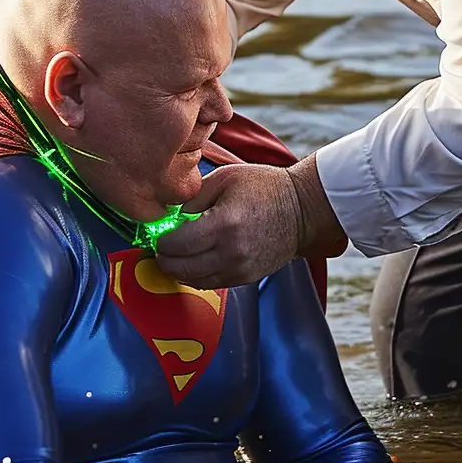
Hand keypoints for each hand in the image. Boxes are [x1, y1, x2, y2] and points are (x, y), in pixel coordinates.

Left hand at [150, 162, 303, 288]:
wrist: (302, 211)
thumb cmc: (264, 188)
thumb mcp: (224, 178)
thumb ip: (193, 197)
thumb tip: (171, 216)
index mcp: (223, 225)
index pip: (178, 245)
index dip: (162, 242)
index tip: (159, 235)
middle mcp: (231, 253)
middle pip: (182, 268)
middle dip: (165, 260)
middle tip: (160, 248)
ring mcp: (241, 269)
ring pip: (195, 281)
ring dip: (179, 271)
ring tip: (174, 256)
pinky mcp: (247, 278)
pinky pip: (212, 284)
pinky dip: (197, 276)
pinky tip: (193, 262)